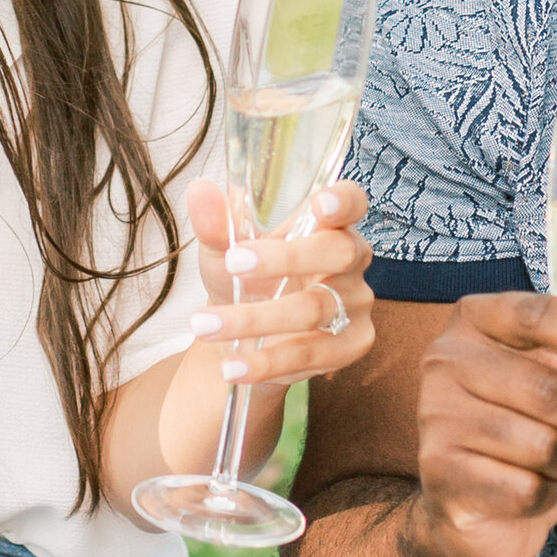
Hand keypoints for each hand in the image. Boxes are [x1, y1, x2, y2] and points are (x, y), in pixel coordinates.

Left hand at [152, 179, 376, 477]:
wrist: (244, 339)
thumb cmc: (242, 280)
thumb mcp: (223, 252)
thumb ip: (217, 224)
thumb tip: (200, 190)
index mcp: (329, 224)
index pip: (351, 202)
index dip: (343, 200)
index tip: (321, 203)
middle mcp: (351, 261)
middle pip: (337, 252)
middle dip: (285, 257)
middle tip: (234, 262)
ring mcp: (356, 304)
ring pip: (314, 309)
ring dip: (255, 318)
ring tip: (205, 326)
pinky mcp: (350, 345)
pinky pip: (311, 353)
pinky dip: (267, 361)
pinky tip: (233, 366)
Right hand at [405, 291, 556, 556]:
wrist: (468, 507)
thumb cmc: (523, 429)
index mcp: (476, 321)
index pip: (537, 314)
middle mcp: (446, 361)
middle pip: (546, 388)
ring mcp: (436, 417)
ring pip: (539, 444)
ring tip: (554, 467)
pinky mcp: (439, 473)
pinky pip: (523, 489)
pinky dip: (544, 498)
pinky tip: (529, 493)